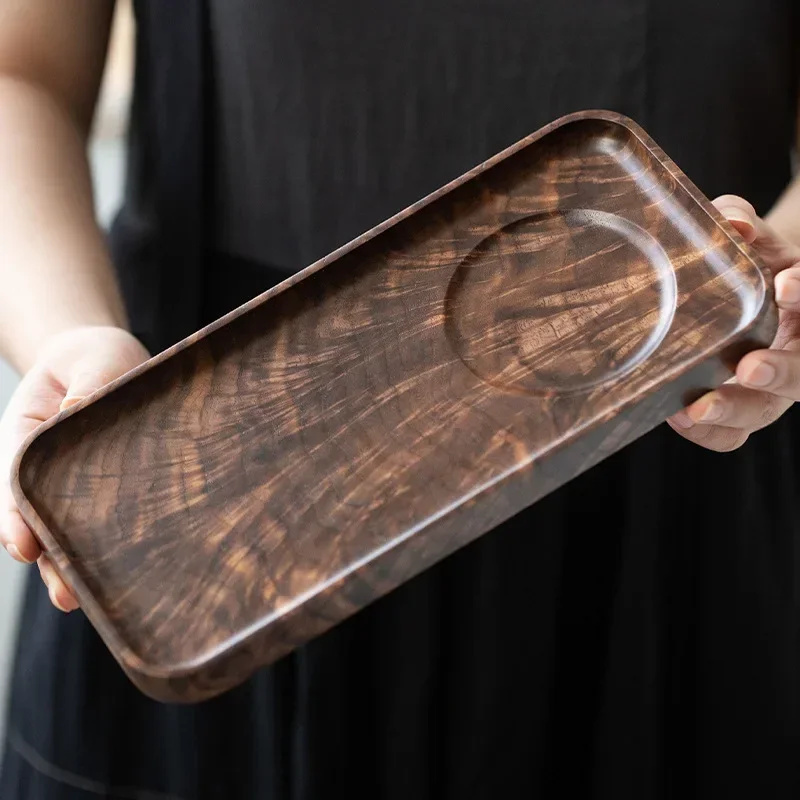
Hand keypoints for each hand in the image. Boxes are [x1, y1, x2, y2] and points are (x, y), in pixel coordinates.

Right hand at [0, 326, 148, 610]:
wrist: (106, 361)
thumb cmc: (94, 358)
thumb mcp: (92, 358)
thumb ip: (89, 382)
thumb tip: (80, 408)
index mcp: (27, 434)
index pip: (16, 479)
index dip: (16, 515)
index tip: (24, 545)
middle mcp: (43, 469)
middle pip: (37, 517)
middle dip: (48, 556)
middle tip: (65, 593)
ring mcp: (70, 485)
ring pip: (64, 529)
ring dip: (70, 565)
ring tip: (82, 600)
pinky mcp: (102, 493)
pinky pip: (97, 522)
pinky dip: (102, 548)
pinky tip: (115, 580)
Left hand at [668, 195, 799, 450]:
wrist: (748, 295)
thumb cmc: (752, 263)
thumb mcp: (753, 238)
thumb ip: (741, 222)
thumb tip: (733, 225)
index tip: (785, 283)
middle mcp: (796, 352)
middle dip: (783, 373)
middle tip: (750, 367)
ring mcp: (770, 389)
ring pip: (765, 412)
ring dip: (735, 412)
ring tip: (698, 408)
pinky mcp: (740, 410)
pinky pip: (731, 436)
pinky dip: (708, 432)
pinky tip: (676, 416)